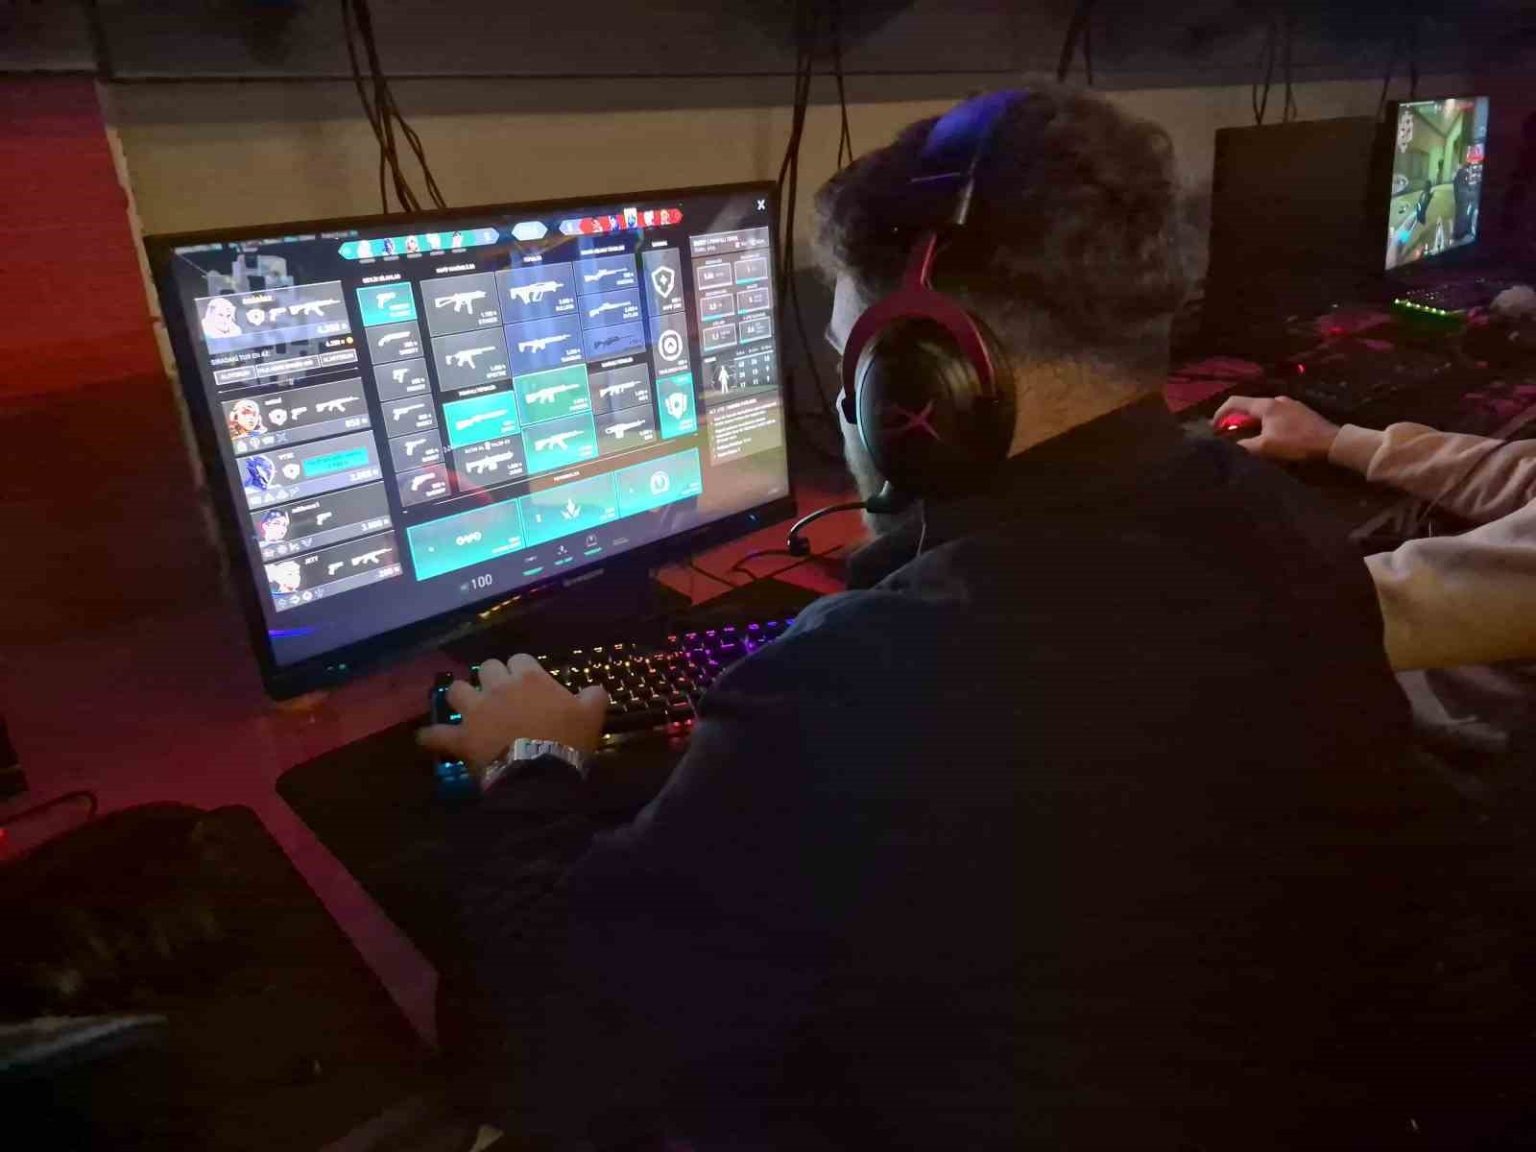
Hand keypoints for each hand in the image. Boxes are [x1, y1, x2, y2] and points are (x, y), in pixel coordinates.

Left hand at [417, 655, 607, 770]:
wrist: (541, 773)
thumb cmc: (568, 740)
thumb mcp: (592, 715)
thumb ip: (593, 696)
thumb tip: (596, 688)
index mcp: (530, 679)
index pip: (520, 659)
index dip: (522, 669)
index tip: (528, 681)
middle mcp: (499, 688)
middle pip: (486, 668)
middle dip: (491, 677)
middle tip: (499, 692)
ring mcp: (477, 711)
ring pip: (458, 690)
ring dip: (460, 696)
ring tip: (465, 705)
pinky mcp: (462, 738)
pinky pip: (438, 734)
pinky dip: (431, 736)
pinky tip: (425, 738)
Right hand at [1212, 395, 1340, 461]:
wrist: (1331, 442)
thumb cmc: (1297, 442)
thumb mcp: (1266, 447)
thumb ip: (1245, 445)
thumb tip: (1230, 445)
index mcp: (1266, 405)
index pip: (1234, 402)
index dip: (1220, 414)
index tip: (1214, 428)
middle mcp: (1276, 400)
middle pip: (1248, 407)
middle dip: (1236, 420)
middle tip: (1229, 435)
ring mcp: (1289, 404)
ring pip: (1262, 411)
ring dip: (1251, 422)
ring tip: (1248, 437)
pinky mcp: (1299, 412)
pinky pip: (1275, 415)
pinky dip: (1265, 423)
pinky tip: (1269, 436)